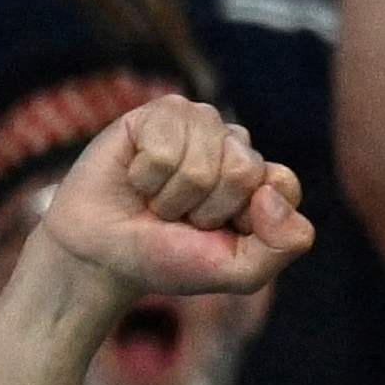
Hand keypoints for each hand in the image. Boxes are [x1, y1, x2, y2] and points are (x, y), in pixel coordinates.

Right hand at [35, 95, 309, 301]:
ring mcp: (197, 123)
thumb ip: (284, 244)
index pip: (282, 184)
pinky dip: (146, 178)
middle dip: (205, 210)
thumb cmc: (167, 258)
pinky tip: (135, 180)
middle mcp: (233, 143)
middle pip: (242, 172)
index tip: (215, 234)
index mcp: (261, 176)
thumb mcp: (240, 272)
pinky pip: (164, 148)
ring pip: (201, 162)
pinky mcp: (157, 113)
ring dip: (171, 197)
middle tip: (178, 218)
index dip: (245, 219)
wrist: (99, 255)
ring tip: (154, 201)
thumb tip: (269, 191)